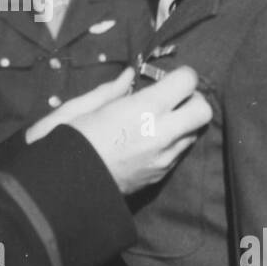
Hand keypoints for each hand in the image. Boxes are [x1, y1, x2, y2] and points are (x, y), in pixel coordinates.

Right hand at [44, 66, 211, 194]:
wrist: (62, 190)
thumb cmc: (66, 142)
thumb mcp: (80, 108)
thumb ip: (110, 90)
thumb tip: (130, 76)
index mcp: (144, 109)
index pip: (188, 81)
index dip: (179, 76)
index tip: (164, 79)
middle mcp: (162, 134)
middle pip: (204, 110)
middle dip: (192, 100)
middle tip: (170, 99)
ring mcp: (163, 158)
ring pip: (194, 133)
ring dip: (181, 123)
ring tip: (155, 122)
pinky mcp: (159, 177)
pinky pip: (177, 153)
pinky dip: (170, 143)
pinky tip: (146, 142)